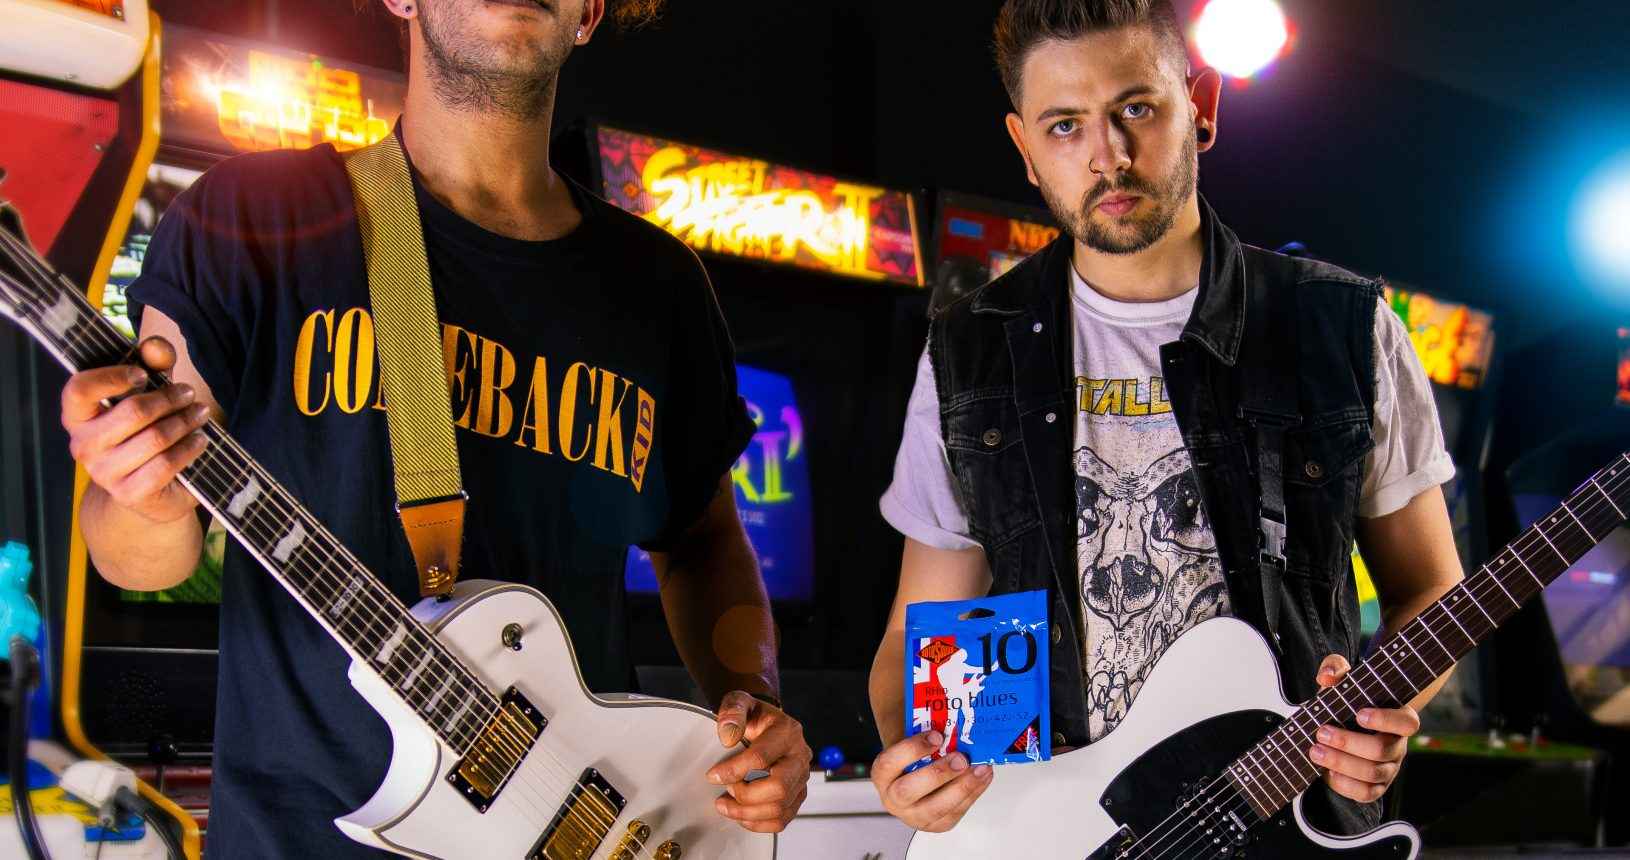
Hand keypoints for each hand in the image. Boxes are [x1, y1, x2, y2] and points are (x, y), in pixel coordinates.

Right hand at [62, 337, 210, 523]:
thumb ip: (152, 365)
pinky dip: (188, 449)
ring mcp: (104, 473)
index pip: (80, 389)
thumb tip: (157, 347)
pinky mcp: (129, 494)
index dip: (112, 376)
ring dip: (185, 422)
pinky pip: (165, 465)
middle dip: (169, 399)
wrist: (147, 490)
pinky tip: (200, 440)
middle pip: (132, 412)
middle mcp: (83, 446)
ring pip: (155, 438)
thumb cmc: (144, 430)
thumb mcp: (148, 393)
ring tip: (201, 414)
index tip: (142, 375)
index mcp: (76, 416)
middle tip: (189, 394)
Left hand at [705, 691, 810, 832]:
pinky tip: (741, 814)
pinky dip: (758, 823)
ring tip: (726, 805)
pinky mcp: (797, 795)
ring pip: (780, 808)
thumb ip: (732, 711)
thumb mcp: (739, 702)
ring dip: (747, 813)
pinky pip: (782, 819)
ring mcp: (801, 778)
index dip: (733, 771)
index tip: (712, 775)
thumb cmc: (753, 715)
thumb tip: (728, 737)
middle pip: (778, 788)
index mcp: (788, 732)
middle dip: (745, 796)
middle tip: (724, 792)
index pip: (761, 757)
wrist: (766, 724)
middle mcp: (800, 756)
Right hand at [870, 731, 992, 832]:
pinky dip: (972, 794)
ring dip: (962, 787)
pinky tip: (982, 777)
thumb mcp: (913, 738)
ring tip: (980, 768)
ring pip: (935, 808)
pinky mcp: (935, 824)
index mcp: (883, 773)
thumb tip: (949, 711)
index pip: (890, 762)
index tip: (936, 736)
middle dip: (938, 774)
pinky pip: (954, 813)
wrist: (916, 776)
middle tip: (961, 758)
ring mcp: (913, 815)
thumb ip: (923, 728)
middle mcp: (893, 798)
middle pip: (909, 790)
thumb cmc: (915, 755)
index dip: (912, 749)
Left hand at [1307, 654, 1419, 802]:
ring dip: (1341, 763)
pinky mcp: (1376, 787)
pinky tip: (1327, 773)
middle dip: (1348, 743)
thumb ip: (1335, 668)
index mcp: (1398, 718)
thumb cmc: (1347, 701)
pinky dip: (1345, 785)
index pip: (1406, 722)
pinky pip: (1365, 793)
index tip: (1359, 713)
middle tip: (1321, 732)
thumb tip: (1328, 677)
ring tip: (1316, 751)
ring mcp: (1389, 769)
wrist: (1343, 725)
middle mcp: (1397, 745)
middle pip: (1381, 750)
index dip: (1386, 720)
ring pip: (1371, 773)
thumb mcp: (1341, 680)